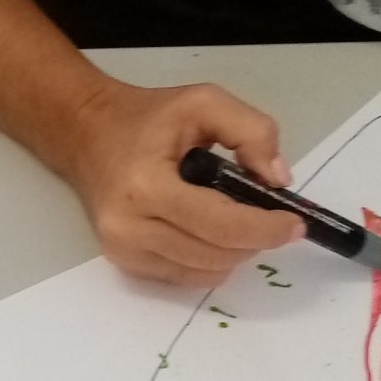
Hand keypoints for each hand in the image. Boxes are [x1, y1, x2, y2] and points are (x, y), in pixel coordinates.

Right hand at [54, 78, 306, 285]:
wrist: (85, 133)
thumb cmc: (147, 118)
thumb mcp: (205, 102)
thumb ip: (252, 132)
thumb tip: (277, 181)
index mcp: (147, 185)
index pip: (221, 224)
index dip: (265, 228)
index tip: (295, 223)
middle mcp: (130, 227)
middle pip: (218, 254)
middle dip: (255, 239)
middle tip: (269, 216)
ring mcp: (123, 250)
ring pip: (206, 273)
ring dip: (234, 251)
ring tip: (236, 219)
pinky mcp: (123, 263)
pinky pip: (185, 278)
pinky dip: (210, 260)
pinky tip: (209, 231)